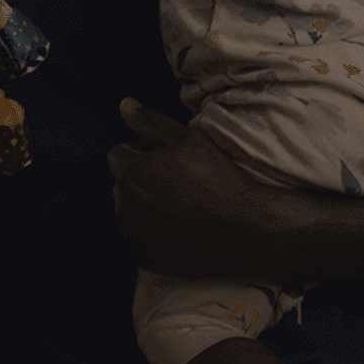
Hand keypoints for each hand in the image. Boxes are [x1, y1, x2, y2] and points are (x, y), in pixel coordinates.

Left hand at [107, 98, 285, 280]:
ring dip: (143, 207)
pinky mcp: (145, 259)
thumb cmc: (218, 178)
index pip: (117, 155)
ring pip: (129, 213)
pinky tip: (178, 228)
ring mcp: (133, 236)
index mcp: (130, 173)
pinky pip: (138, 240)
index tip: (167, 159)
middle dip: (140, 180)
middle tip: (176, 182)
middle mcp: (123, 206)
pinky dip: (150, 234)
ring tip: (179, 205)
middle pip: (122, 185)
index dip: (140, 152)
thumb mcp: (188, 140)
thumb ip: (150, 123)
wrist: (245, 229)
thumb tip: (123, 104)